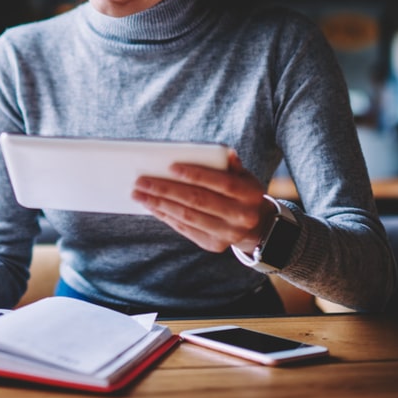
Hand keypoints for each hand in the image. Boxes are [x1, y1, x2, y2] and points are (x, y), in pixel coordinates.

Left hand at [131, 150, 275, 252]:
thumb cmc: (242, 193)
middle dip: (166, 190)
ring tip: (139, 194)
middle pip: (198, 200)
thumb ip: (232, 165)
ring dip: (159, 204)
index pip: (221, 183)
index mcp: (249, 194)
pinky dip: (165, 216)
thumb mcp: (245, 177)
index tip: (170, 167)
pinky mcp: (213, 245)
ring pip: (187, 216)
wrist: (257, 227)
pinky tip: (151, 206)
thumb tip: (225, 152)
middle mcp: (241, 216)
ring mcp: (227, 233)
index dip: (196, 175)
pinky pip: (184, 229)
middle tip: (141, 181)